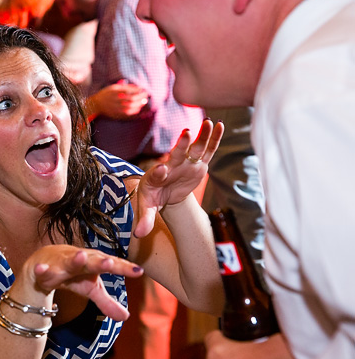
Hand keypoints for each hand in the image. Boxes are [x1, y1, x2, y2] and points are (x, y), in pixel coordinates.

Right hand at [27, 244, 144, 320]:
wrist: (42, 262)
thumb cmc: (72, 274)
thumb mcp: (90, 288)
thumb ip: (107, 302)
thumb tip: (125, 317)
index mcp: (93, 263)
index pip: (111, 266)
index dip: (124, 268)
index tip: (139, 271)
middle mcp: (79, 260)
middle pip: (92, 262)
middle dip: (100, 262)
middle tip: (110, 263)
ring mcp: (61, 264)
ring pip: (68, 262)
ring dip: (74, 260)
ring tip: (80, 256)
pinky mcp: (44, 269)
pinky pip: (43, 271)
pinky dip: (42, 270)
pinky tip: (41, 269)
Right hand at [87, 80, 148, 118]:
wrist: (96, 104)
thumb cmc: (106, 94)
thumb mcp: (113, 87)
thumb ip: (124, 87)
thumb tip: (137, 88)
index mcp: (114, 91)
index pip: (130, 91)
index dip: (138, 91)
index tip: (143, 90)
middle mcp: (115, 99)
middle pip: (131, 99)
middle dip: (140, 97)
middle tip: (145, 96)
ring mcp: (115, 107)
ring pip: (130, 107)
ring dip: (139, 104)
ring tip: (144, 102)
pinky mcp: (116, 113)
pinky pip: (127, 113)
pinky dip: (134, 110)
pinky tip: (138, 108)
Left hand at [133, 119, 223, 237]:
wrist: (163, 191)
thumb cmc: (153, 197)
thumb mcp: (147, 208)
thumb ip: (144, 220)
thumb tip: (138, 235)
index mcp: (155, 177)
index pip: (156, 174)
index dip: (158, 172)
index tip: (160, 169)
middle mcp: (171, 166)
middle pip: (176, 154)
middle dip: (181, 145)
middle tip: (185, 134)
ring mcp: (185, 164)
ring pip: (194, 149)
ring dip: (201, 136)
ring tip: (207, 122)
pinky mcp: (198, 164)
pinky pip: (207, 150)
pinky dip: (213, 139)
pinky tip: (219, 125)